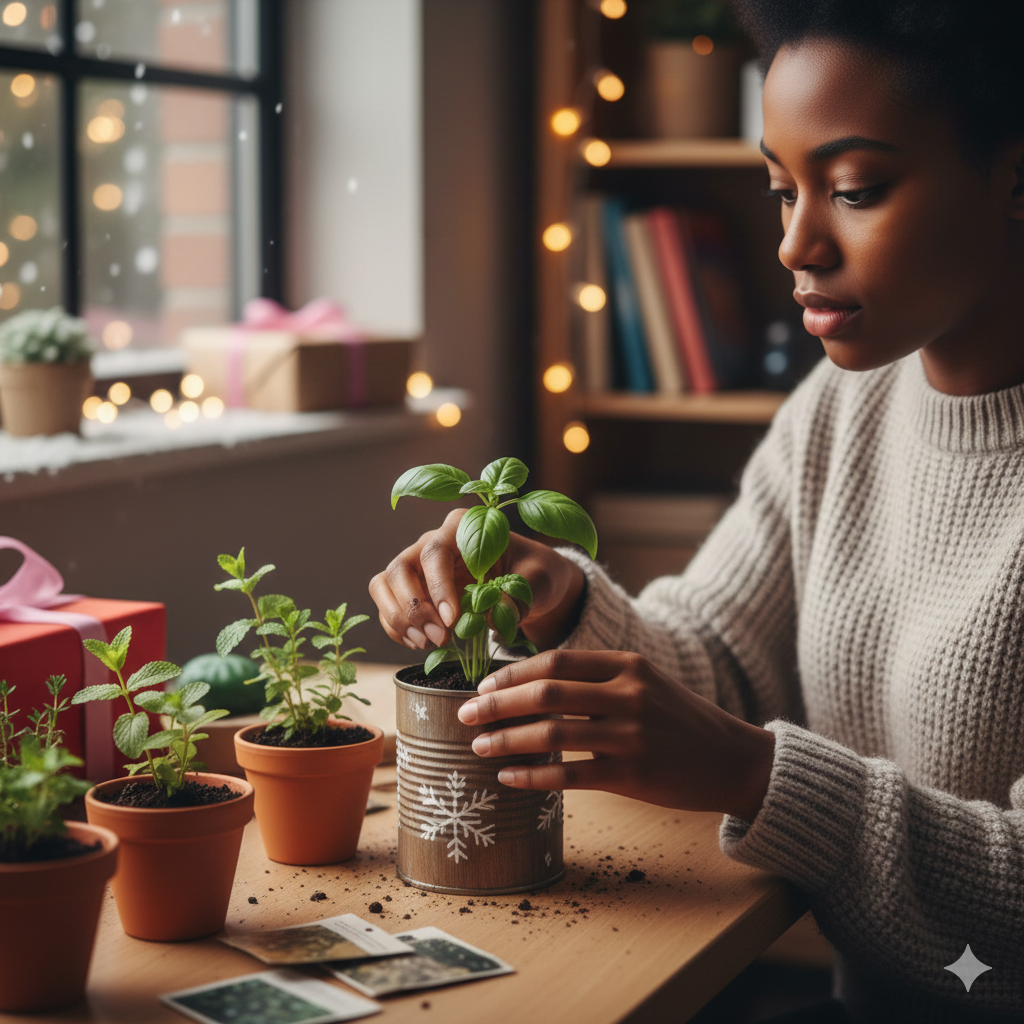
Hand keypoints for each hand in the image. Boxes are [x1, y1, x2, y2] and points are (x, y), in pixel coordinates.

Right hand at [369, 508, 585, 651]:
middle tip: (440, 638)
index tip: (452, 619)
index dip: (437, 586)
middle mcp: (432, 542)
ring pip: (384, 585)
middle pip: (400, 568)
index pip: (435, 551)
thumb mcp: (538, 580)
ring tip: (427, 643)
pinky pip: (388, 607)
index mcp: (462, 527)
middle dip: (413, 607)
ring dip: (399, 618)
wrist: (532, 585)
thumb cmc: (535, 573)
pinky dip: (397, 629)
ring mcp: (418, 568)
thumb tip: (492, 614)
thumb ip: (518, 594)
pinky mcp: (412, 592)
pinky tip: (420, 644)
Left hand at [456, 650, 774, 820]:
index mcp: (627, 664)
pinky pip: (570, 775)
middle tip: (465, 715)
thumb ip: (598, 679)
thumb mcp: (646, 682)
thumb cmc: (680, 719)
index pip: (556, 660)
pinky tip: (510, 778)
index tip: (482, 685)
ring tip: (478, 748)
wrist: (734, 759)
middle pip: (546, 693)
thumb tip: (531, 686)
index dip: (512, 673)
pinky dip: (534, 776)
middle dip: (497, 704)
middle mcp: (627, 694)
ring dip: (506, 740)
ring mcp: (631, 735)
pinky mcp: (633, 775)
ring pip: (552, 734)